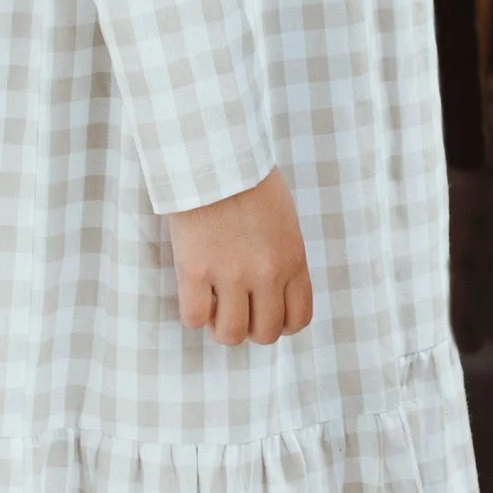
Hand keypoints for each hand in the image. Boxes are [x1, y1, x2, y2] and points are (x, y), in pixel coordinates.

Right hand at [168, 167, 312, 345]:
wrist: (215, 158)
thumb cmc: (249, 181)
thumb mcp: (284, 222)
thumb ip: (283, 257)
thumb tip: (270, 290)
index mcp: (293, 260)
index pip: (299, 318)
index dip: (280, 324)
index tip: (264, 312)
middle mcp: (267, 273)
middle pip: (266, 333)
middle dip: (250, 328)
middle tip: (236, 309)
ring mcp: (231, 274)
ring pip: (231, 334)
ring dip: (221, 328)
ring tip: (213, 308)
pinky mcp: (196, 271)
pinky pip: (194, 318)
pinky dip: (194, 314)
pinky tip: (194, 295)